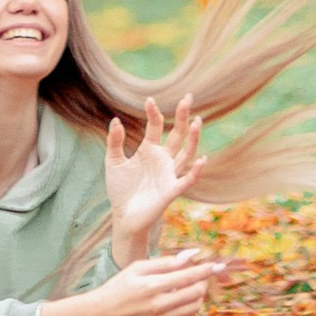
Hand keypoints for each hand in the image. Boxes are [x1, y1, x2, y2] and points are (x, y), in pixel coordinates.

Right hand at [44, 249, 223, 315]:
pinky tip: (178, 299)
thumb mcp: (138, 268)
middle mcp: (159, 306)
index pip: (188, 276)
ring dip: (197, 295)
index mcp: (153, 286)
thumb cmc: (118, 286)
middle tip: (200, 273)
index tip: (217, 264)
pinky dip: (186, 307)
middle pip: (195, 293)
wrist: (101, 315)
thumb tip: (190, 255)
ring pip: (192, 308)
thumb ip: (165, 262)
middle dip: (202, 281)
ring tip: (190, 285)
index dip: (205, 269)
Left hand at [105, 96, 206, 249]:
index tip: (149, 100)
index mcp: (149, 150)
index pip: (156, 126)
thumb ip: (114, 142)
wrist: (123, 217)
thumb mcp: (113, 161)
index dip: (153, 113)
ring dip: (193, 138)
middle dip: (183, 116)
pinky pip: (187, 180)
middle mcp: (163, 159)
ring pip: (186, 152)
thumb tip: (116, 120)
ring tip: (197, 120)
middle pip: (177, 134)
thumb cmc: (120, 190)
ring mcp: (169, 174)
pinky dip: (196, 171)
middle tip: (188, 97)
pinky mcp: (171, 191)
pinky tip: (202, 159)